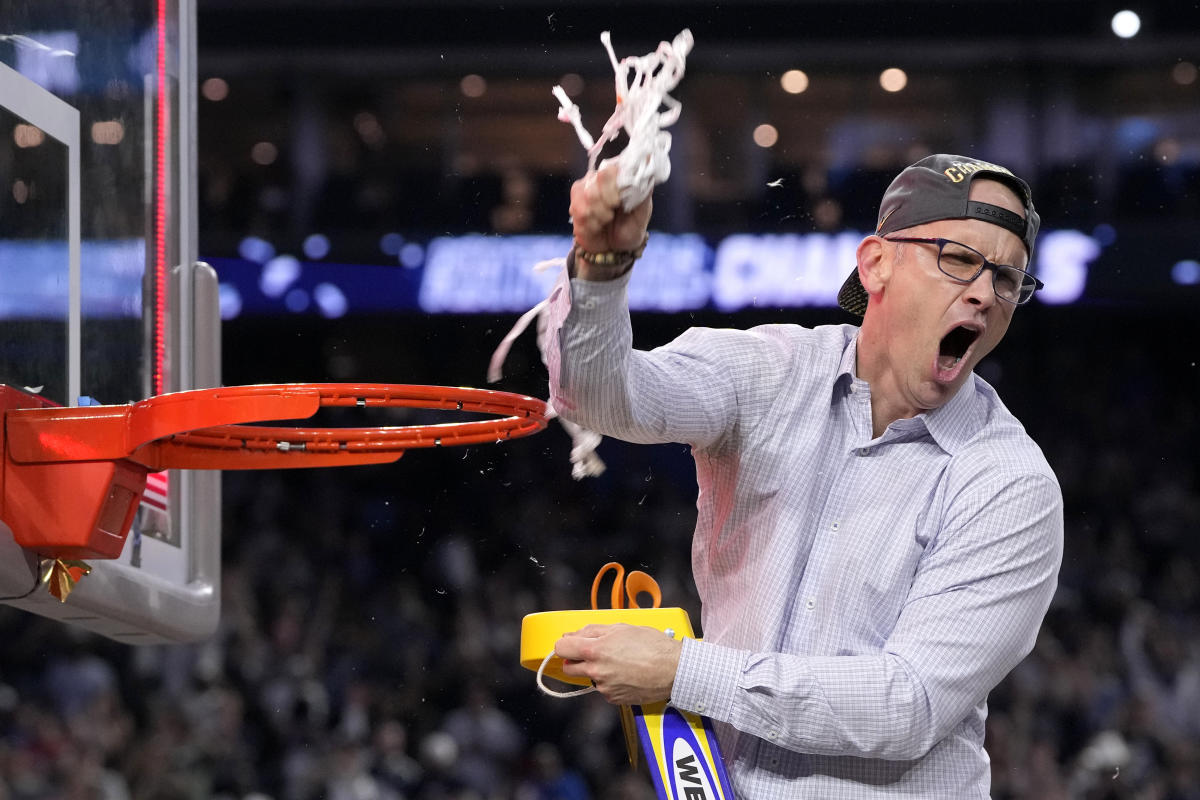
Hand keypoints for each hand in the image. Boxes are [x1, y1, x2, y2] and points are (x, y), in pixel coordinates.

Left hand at [554, 623, 682, 705]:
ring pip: (588, 678)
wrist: (673, 670)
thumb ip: (593, 631)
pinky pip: (603, 689)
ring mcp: (604, 687)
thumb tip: (573, 635)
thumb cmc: (652, 646)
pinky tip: (626, 674)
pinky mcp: (614, 698)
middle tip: (592, 653)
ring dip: (595, 671)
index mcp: (595, 649)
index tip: (571, 644)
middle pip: (569, 668)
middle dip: (576, 660)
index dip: (565, 645)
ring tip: (618, 662)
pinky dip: (610, 682)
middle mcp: (596, 671)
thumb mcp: (621, 628)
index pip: (561, 649)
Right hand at [569, 163, 652, 257]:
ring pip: (586, 199)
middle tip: (613, 213)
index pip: (608, 170)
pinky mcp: (574, 207)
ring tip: (607, 220)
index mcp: (615, 175)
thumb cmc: (631, 226)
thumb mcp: (643, 209)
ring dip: (600, 216)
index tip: (619, 202)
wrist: (616, 249)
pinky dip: (592, 225)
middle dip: (607, 203)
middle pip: (595, 183)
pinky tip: (597, 227)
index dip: (613, 187)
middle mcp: (596, 179)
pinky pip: (579, 213)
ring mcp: (582, 192)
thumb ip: (644, 186)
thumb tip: (648, 160)